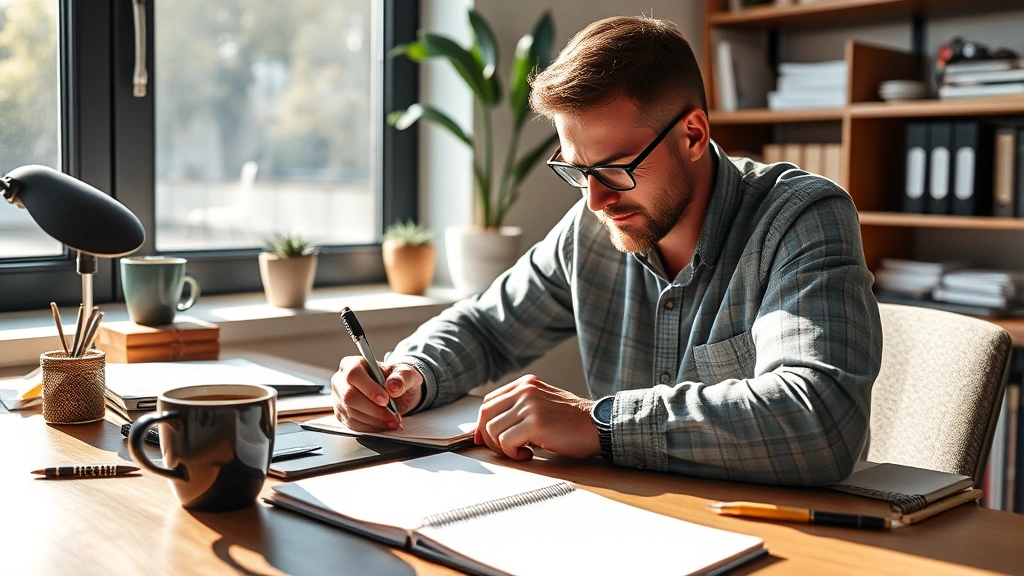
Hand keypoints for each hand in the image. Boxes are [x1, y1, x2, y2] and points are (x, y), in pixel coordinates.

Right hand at [331, 356, 422, 431]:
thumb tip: (393, 386)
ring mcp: (339, 399)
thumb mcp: (406, 373)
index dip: (369, 389)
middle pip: (350, 397)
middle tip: (392, 414)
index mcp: (352, 364)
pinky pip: (353, 425)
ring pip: (351, 413)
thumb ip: (402, 376)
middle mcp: (341, 381)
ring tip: (392, 420)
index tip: (385, 400)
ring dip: (375, 420)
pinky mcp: (342, 415)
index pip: (354, 374)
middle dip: (374, 409)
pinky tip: (384, 424)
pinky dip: (371, 427)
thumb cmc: (396, 380)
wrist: (395, 393)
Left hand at [474, 374, 599, 460]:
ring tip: (521, 451)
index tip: (485, 439)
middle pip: (485, 413)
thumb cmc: (572, 422)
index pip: (489, 401)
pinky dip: (513, 454)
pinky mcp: (535, 422)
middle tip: (504, 450)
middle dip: (488, 437)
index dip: (482, 423)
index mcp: (526, 384)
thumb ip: (519, 410)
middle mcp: (526, 390)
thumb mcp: (542, 405)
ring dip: (502, 448)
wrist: (598, 426)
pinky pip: (505, 441)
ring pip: (492, 429)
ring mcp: (530, 405)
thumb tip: (488, 430)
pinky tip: (528, 455)